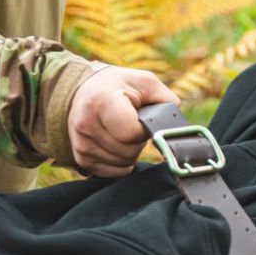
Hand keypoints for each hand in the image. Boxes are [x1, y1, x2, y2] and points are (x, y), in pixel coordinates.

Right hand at [65, 66, 180, 175]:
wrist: (83, 91)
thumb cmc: (119, 86)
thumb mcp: (145, 82)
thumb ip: (166, 101)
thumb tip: (175, 129)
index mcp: (102, 102)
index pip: (131, 134)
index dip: (144, 130)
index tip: (141, 118)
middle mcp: (86, 125)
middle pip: (128, 152)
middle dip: (138, 141)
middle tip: (132, 124)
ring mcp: (81, 144)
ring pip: (122, 164)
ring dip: (130, 151)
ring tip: (122, 132)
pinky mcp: (81, 159)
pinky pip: (112, 173)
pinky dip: (120, 161)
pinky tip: (116, 143)